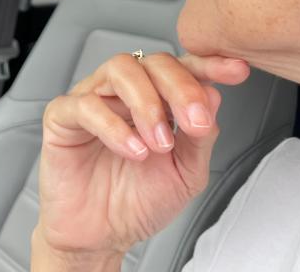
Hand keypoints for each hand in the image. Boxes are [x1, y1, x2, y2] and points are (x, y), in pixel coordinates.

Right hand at [34, 51, 250, 258]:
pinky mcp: (63, 117)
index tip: (236, 71)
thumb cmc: (137, 202)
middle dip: (180, 88)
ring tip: (159, 143)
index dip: (210, 64)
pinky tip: (132, 151)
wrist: (101, 236)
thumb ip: (200, 137)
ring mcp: (94, 99)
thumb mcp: (185, 174)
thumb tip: (213, 98)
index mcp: (158, 99)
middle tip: (193, 123)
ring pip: (120, 69)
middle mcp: (126, 93)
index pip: (184, 67)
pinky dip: (113, 126)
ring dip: (147, 103)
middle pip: (154, 61)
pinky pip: (86, 104)